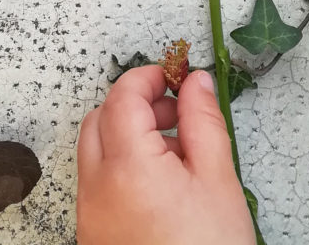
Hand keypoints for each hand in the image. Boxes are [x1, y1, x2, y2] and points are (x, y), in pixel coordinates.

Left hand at [76, 66, 254, 244]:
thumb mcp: (218, 181)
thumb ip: (203, 122)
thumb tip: (196, 82)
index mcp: (128, 168)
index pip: (122, 96)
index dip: (149, 78)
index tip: (176, 78)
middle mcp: (97, 188)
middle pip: (100, 118)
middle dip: (134, 104)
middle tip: (175, 111)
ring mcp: (89, 213)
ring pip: (94, 150)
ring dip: (126, 135)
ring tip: (175, 152)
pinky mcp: (92, 234)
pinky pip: (96, 183)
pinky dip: (119, 167)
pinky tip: (160, 185)